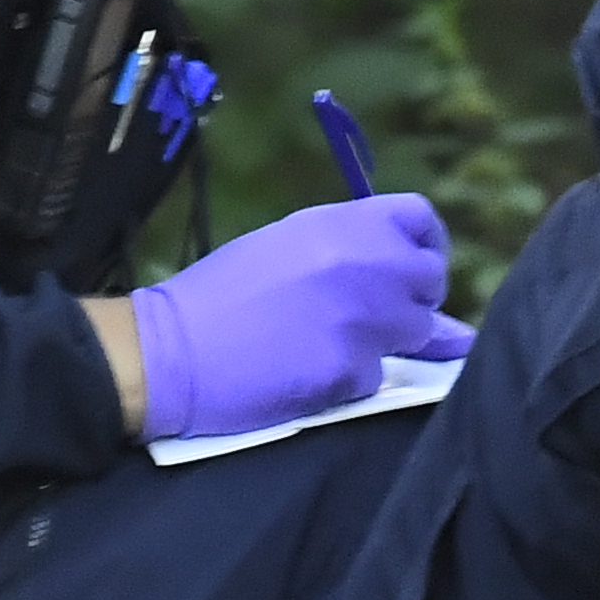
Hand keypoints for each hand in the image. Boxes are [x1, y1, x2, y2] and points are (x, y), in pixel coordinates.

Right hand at [132, 193, 456, 439]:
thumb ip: (348, 254)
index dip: (424, 245)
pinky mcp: (351, 369)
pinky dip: (353, 381)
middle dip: (414, 300)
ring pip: (419, 332)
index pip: (419, 219)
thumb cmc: (218, 296)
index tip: (410, 270)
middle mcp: (362, 263)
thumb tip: (407, 279)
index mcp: (340, 224)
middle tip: (378, 318)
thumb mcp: (284, 248)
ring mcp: (362, 318)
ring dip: (389, 343)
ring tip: (332, 345)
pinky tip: (310, 375)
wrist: (168, 351)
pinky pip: (378, 377)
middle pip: (431, 278)